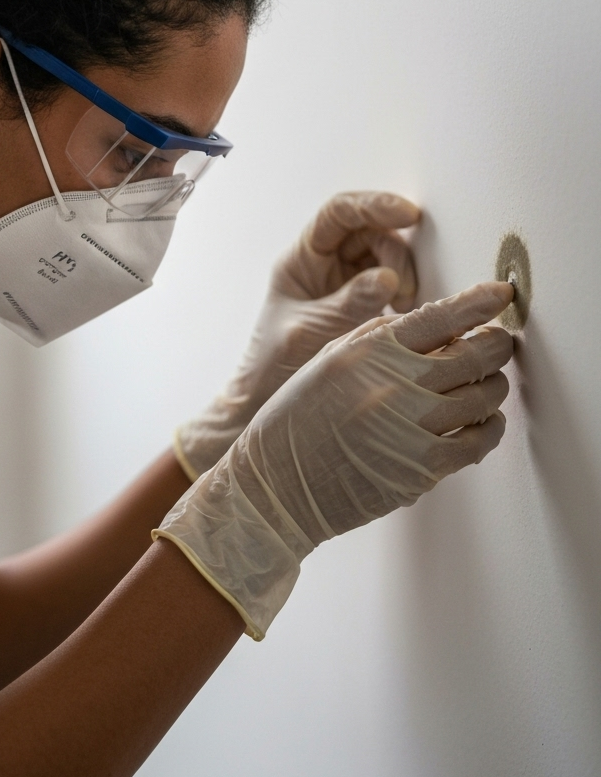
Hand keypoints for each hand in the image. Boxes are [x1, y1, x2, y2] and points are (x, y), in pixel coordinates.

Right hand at [157, 281, 514, 639]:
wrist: (276, 482)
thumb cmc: (298, 419)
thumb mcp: (329, 360)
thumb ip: (380, 340)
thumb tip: (441, 325)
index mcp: (367, 350)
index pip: (440, 316)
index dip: (479, 302)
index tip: (500, 295)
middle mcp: (391, 383)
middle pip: (474, 354)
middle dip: (497, 344)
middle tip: (500, 342)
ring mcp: (410, 426)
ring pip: (485, 396)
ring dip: (494, 386)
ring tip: (487, 383)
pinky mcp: (422, 467)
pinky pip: (480, 441)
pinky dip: (491, 427)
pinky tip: (483, 421)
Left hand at [175, 191, 420, 478]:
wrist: (264, 405)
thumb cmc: (273, 367)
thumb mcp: (310, 332)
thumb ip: (348, 303)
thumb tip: (388, 277)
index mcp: (300, 260)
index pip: (338, 213)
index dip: (373, 205)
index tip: (408, 215)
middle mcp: (323, 266)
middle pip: (370, 233)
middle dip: (395, 254)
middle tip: (402, 293)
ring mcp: (343, 286)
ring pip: (386, 258)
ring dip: (403, 277)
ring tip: (402, 310)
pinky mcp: (363, 308)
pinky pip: (392, 287)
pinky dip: (405, 297)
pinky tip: (404, 319)